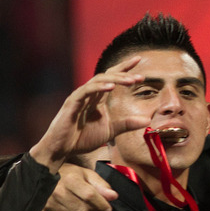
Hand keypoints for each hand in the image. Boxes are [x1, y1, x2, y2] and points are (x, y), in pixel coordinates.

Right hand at [28, 57, 149, 173]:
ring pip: (98, 80)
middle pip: (107, 75)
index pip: (112, 78)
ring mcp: (80, 96)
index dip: (125, 68)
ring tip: (131, 81)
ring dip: (116, 79)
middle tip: (140, 77)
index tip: (139, 60)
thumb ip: (127, 124)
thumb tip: (148, 120)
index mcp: (98, 97)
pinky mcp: (72, 103)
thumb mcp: (111, 131)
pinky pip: (86, 90)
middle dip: (124, 73)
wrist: (61, 150)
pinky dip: (99, 87)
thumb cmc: (82, 139)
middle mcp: (89, 93)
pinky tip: (111, 87)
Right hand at [38, 163, 117, 210]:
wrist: (41, 176)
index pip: (90, 196)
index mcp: (71, 179)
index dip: (102, 205)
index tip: (108, 209)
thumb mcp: (86, 174)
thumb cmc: (68, 174)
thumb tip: (114, 197)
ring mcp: (48, 203)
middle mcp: (58, 192)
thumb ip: (101, 185)